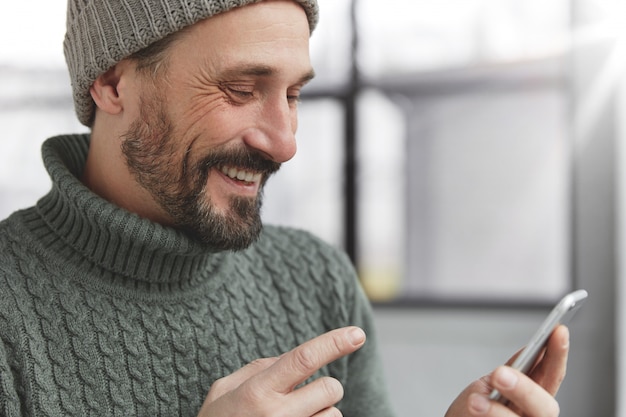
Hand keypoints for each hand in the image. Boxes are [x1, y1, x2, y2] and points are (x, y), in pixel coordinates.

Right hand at [197, 326, 366, 416]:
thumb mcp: (224, 389)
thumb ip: (258, 367)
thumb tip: (291, 358)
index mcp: (258, 391)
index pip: (303, 359)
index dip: (333, 343)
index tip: (357, 334)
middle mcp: (277, 415)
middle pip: (329, 387)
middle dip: (322, 387)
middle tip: (299, 396)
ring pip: (334, 414)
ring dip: (321, 412)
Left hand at [445, 325, 569, 416]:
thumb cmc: (469, 412)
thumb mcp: (487, 386)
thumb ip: (510, 373)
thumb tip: (532, 350)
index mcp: (530, 398)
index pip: (552, 375)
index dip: (558, 354)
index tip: (558, 330)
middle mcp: (533, 415)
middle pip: (546, 406)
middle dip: (524, 388)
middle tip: (499, 374)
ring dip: (496, 411)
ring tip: (475, 402)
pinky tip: (473, 412)